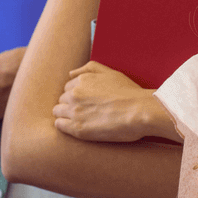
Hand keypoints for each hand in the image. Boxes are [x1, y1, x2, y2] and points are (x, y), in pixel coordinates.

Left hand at [52, 61, 166, 142]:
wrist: (139, 111)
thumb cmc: (129, 92)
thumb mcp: (110, 72)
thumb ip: (89, 68)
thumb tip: (70, 73)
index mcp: (82, 80)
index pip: (68, 87)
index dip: (76, 95)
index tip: (85, 101)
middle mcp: (75, 94)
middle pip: (62, 99)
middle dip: (70, 104)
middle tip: (84, 111)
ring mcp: (75, 111)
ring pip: (58, 111)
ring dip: (65, 114)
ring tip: (79, 119)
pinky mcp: (78, 129)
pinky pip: (59, 125)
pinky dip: (63, 125)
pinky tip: (74, 126)